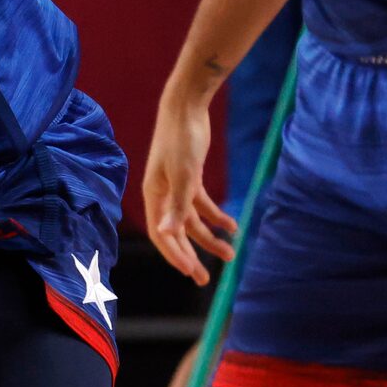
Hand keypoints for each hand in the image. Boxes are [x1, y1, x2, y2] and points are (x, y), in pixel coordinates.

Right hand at [142, 96, 234, 285]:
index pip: (162, 234)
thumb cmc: (181, 139)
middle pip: (176, 233)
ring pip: (192, 221)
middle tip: (203, 279)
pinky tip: (232, 226)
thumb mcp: (183, 174)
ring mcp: (176, 187)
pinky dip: (217, 217)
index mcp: (154, 196)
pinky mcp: (190, 178)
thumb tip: (167, 234)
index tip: (190, 272)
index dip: (174, 254)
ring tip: (230, 254)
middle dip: (190, 255)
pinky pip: (202, 205)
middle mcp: (162, 196)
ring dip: (209, 238)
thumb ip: (177, 206)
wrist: (185, 108)